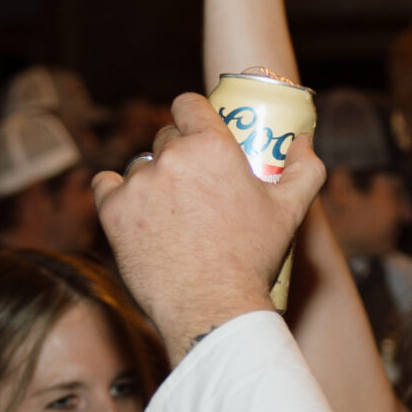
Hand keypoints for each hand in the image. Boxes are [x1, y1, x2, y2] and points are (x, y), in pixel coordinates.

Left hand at [93, 92, 325, 353]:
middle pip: (166, 137)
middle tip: (193, 186)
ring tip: (169, 212)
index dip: (192, 115)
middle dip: (178, 154)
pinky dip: (117, 195)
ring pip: (139, 166)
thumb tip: (304, 140)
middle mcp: (171, 156)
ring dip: (151, 179)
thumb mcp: (291, 211)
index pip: (188, 104)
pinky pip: (106, 186)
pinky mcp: (112, 210)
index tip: (196, 131)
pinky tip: (134, 210)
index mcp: (212, 146)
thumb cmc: (253, 258)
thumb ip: (306, 168)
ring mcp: (138, 183)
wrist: (211, 307)